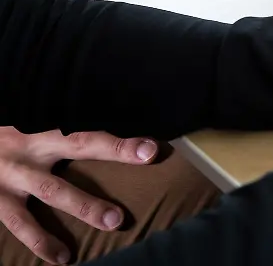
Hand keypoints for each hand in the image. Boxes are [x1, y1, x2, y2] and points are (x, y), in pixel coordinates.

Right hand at [0, 128, 158, 263]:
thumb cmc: (3, 137)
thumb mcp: (26, 126)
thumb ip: (59, 134)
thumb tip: (111, 144)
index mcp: (43, 127)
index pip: (87, 130)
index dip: (119, 142)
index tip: (152, 150)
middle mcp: (30, 146)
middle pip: (77, 147)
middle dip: (112, 158)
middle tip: (130, 197)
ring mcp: (11, 174)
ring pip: (50, 190)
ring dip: (82, 207)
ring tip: (112, 223)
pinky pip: (18, 224)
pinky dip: (40, 243)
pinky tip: (61, 258)